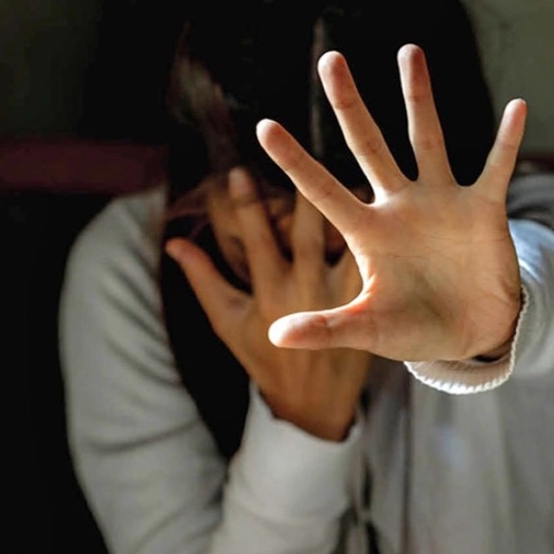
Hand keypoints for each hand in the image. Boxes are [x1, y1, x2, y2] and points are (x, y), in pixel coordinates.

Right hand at [166, 168, 370, 441]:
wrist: (318, 404)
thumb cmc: (266, 361)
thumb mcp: (230, 323)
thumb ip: (205, 279)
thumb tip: (173, 242)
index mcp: (269, 291)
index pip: (255, 235)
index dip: (245, 203)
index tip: (240, 170)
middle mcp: (306, 288)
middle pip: (307, 226)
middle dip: (302, 187)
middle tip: (305, 149)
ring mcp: (342, 294)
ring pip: (345, 235)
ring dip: (346, 197)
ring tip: (349, 160)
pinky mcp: (369, 300)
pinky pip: (369, 257)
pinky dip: (377, 226)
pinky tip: (380, 196)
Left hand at [261, 44, 527, 362]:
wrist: (472, 335)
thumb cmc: (415, 330)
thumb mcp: (368, 330)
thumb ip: (327, 329)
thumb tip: (276, 335)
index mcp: (368, 234)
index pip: (323, 190)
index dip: (295, 161)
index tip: (262, 126)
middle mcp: (400, 206)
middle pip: (368, 145)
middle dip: (349, 105)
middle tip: (330, 59)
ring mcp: (441, 203)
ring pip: (426, 138)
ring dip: (418, 97)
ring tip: (408, 51)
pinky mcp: (483, 210)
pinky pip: (496, 167)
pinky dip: (507, 140)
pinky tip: (517, 107)